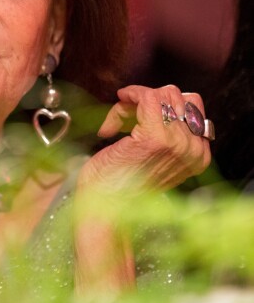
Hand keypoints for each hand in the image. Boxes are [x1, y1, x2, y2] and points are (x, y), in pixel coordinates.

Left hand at [72, 85, 211, 293]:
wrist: (106, 208)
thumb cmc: (120, 184)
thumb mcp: (153, 157)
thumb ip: (164, 133)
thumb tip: (150, 101)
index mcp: (197, 155)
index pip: (190, 108)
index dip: (159, 105)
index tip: (134, 116)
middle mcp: (194, 149)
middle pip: (177, 97)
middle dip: (146, 101)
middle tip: (123, 119)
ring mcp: (177, 142)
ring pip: (162, 95)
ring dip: (132, 104)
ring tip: (115, 126)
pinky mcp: (155, 138)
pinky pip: (147, 97)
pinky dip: (128, 98)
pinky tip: (113, 116)